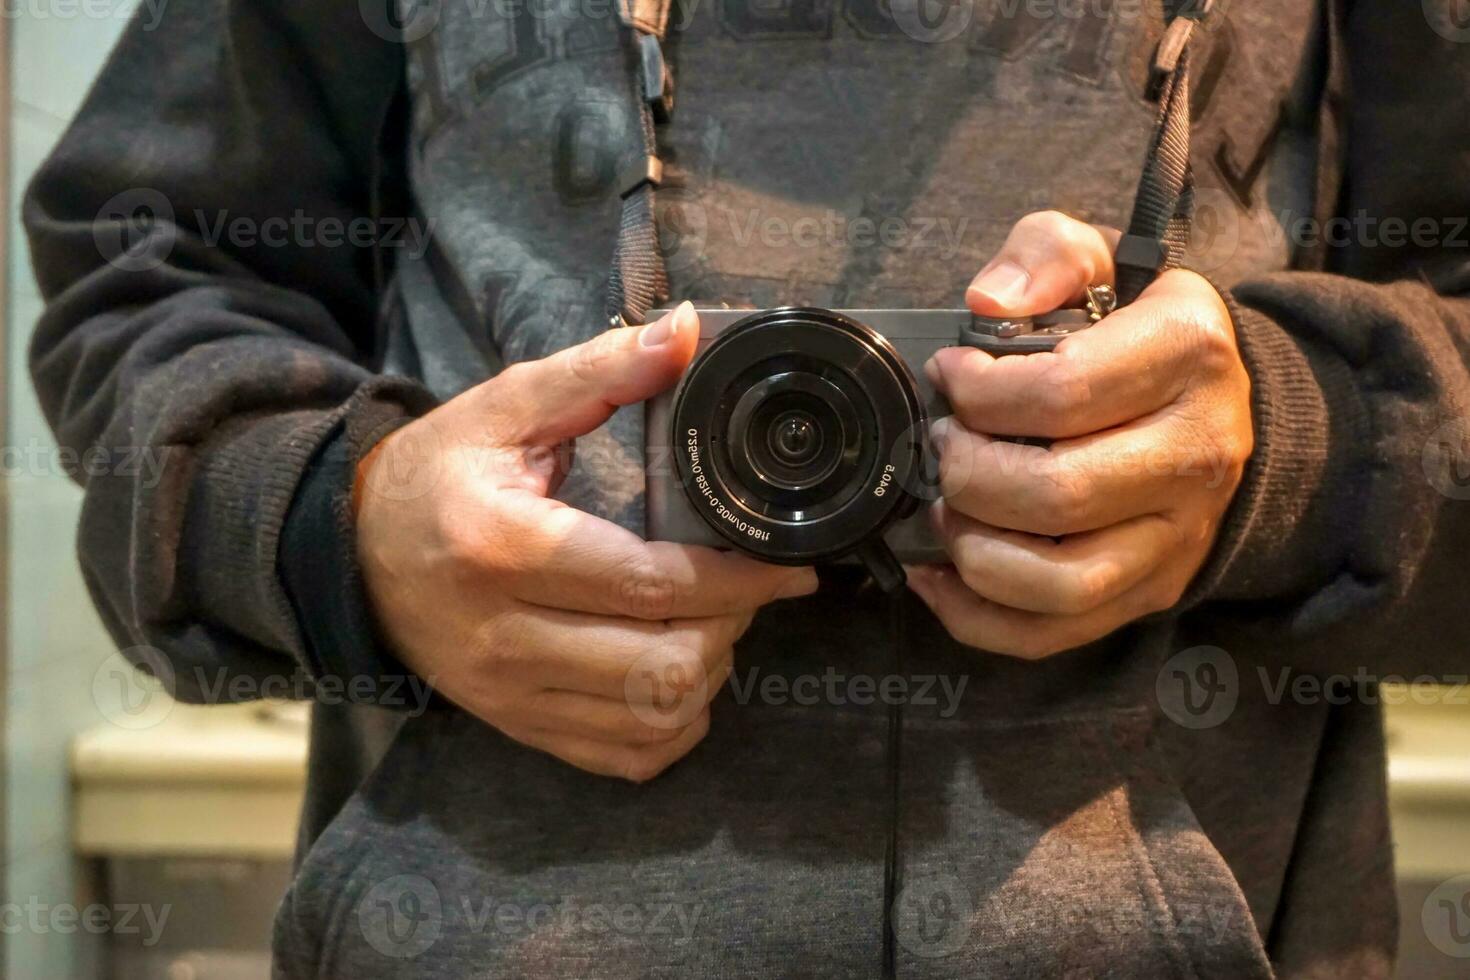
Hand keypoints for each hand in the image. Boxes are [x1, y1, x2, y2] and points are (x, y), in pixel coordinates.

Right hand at [355, 303, 816, 780]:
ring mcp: (508, 694)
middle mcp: (504, 636)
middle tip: (743, 588)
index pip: (649, 585)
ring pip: (649, 719)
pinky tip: (680, 679)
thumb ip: (600, 371)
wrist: (353, 552)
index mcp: (506, 548)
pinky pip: (621, 757)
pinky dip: (672, 727)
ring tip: (713, 624)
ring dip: (708, 675)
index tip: (790, 569)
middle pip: (660, 665)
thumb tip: (685, 332)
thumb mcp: (506, 407)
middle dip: (730, 627)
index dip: (737, 581)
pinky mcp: (516, 726)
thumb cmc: (438, 474)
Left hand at [909, 211, 1252, 658]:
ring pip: (1058, 581)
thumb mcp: (1100, 259)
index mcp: (1187, 355)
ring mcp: (1178, 535)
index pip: (1061, 392)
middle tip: (943, 443)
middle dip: (966, 471)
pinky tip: (937, 575)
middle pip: (1055, 493)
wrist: (1215, 402)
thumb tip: (988, 303)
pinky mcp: (1150, 590)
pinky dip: (976, 617)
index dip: (978, 389)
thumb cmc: (1134, 329)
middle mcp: (1197, 453)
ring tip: (944, 507)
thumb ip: (1044, 255)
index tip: (949, 375)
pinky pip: (1053, 633)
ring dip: (972, 550)